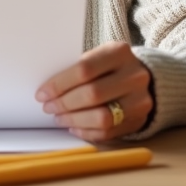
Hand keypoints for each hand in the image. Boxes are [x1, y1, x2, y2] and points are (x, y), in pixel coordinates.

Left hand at [35, 41, 153, 141]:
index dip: (59, 84)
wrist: (144, 78)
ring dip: (74, 120)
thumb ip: (78, 69)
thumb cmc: (110, 66)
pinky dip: (86, 132)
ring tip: (60, 118)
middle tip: (48, 107)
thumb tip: (47, 90)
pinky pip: (108, 132)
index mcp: (119, 52)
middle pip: (92, 94)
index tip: (42, 93)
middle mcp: (134, 75)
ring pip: (102, 117)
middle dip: (64, 103)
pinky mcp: (139, 120)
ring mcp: (140, 100)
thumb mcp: (99, 56)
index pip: (84, 69)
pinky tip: (74, 127)